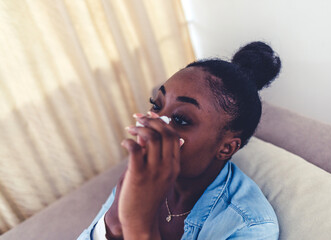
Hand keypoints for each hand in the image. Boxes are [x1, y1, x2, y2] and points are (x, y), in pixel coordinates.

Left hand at [119, 114, 180, 238]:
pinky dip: (129, 141)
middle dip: (152, 121)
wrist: (141, 219)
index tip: (151, 115)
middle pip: (166, 133)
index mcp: (174, 165)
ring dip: (140, 129)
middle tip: (140, 119)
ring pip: (151, 138)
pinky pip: (135, 149)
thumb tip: (149, 133)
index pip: (174, 136)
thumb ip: (156, 155)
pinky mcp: (139, 175)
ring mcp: (154, 171)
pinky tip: (125, 142)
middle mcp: (168, 166)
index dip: (162, 122)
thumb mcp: (160, 175)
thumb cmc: (148, 195)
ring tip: (131, 129)